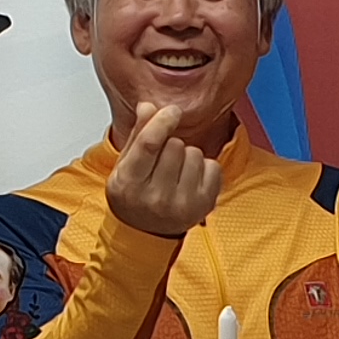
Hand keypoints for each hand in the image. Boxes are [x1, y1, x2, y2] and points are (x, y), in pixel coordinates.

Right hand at [102, 97, 225, 239]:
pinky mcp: (205, 205)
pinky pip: (213, 165)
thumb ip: (138, 134)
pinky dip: (204, 168)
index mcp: (129, 184)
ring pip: (195, 153)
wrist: (146, 231)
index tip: (172, 111)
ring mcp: (182, 204)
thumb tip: (148, 106)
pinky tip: (190, 181)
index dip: (162, 121)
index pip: (149, 144)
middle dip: (171, 144)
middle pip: (175, 144)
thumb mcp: (125, 165)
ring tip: (176, 173)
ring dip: (187, 157)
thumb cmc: (135, 194)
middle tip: (163, 161)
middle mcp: (156, 198)